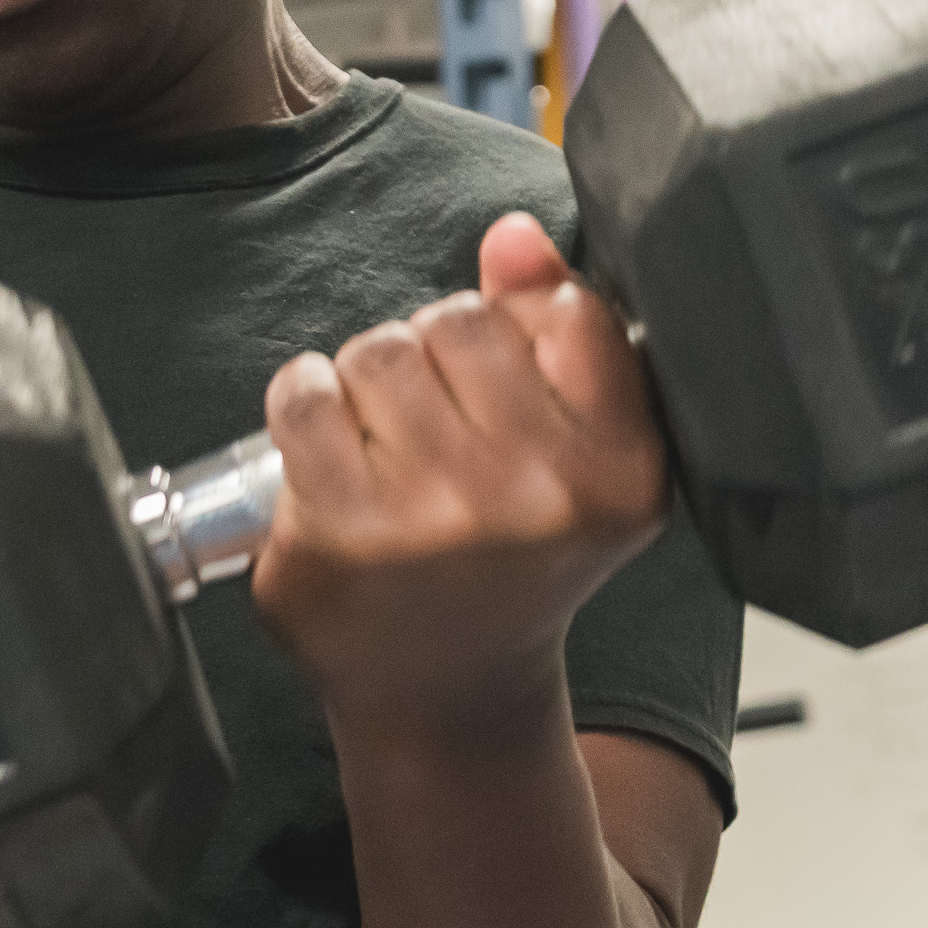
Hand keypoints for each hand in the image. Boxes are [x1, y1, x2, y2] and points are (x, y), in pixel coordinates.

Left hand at [252, 212, 668, 734]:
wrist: (446, 691)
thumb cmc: (508, 560)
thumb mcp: (572, 450)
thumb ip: (555, 328)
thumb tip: (514, 236)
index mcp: (622, 468)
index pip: (568, 310)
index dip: (520, 330)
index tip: (507, 383)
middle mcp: (542, 495)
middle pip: (460, 321)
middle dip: (435, 352)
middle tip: (438, 429)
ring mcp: (441, 516)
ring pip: (379, 349)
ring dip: (367, 384)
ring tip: (386, 450)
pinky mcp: (348, 530)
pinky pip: (307, 395)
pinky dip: (305, 408)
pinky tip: (330, 459)